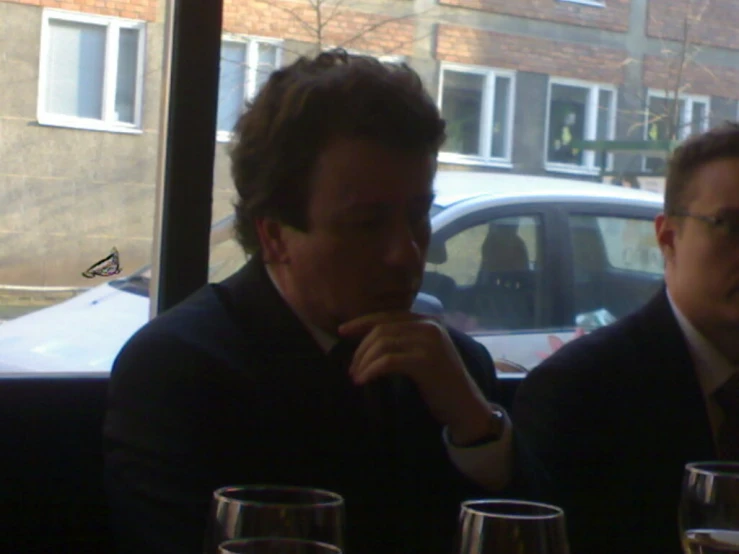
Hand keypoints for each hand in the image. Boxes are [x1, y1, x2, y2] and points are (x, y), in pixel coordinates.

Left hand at [338, 311, 499, 444]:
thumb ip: (402, 342)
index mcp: (428, 321)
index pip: (388, 315)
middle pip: (382, 329)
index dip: (362, 322)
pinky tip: (363, 380)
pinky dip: (371, 370)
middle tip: (351, 369)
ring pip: (383, 343)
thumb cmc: (440, 384)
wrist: (465, 407)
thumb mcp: (421, 355)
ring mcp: (430, 342)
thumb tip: (365, 340)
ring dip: (364, 361)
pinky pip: (388, 361)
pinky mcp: (426, 361)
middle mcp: (430, 326)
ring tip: (356, 376)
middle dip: (361, 349)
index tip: (341, 332)